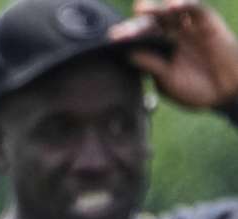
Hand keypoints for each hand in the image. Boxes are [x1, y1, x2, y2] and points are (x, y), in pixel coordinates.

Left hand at [110, 0, 237, 107]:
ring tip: (141, 9)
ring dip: (155, 10)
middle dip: (133, 26)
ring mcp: (186, 27)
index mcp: (155, 50)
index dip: (125, 38)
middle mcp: (168, 35)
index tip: (112, 40)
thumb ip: (152, 66)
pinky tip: (173, 6)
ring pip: (168, 13)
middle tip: (121, 32)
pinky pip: (194, 9)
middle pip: (147, 24)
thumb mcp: (169, 81)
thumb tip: (129, 55)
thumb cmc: (195, 89)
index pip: (137, 41)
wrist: (226, 91)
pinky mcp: (206, 21)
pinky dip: (184, 5)